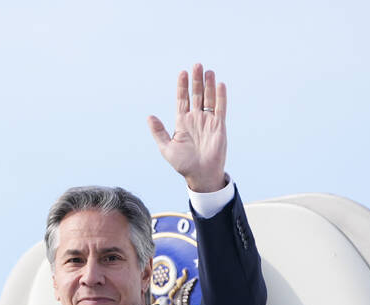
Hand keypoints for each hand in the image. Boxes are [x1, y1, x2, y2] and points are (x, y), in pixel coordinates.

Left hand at [148, 63, 227, 192]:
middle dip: (196, 80)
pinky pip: (220, 108)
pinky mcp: (219, 126)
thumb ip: (158, 132)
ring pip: (208, 98)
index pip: (182, 99)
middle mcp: (195, 118)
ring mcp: (208, 121)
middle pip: (196, 94)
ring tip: (207, 71)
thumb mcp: (166, 148)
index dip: (182, 86)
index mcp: (182, 122)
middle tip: (197, 65)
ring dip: (208, 85)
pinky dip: (220, 97)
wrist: (200, 175)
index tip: (183, 72)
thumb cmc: (183, 164)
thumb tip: (149, 116)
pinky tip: (219, 84)